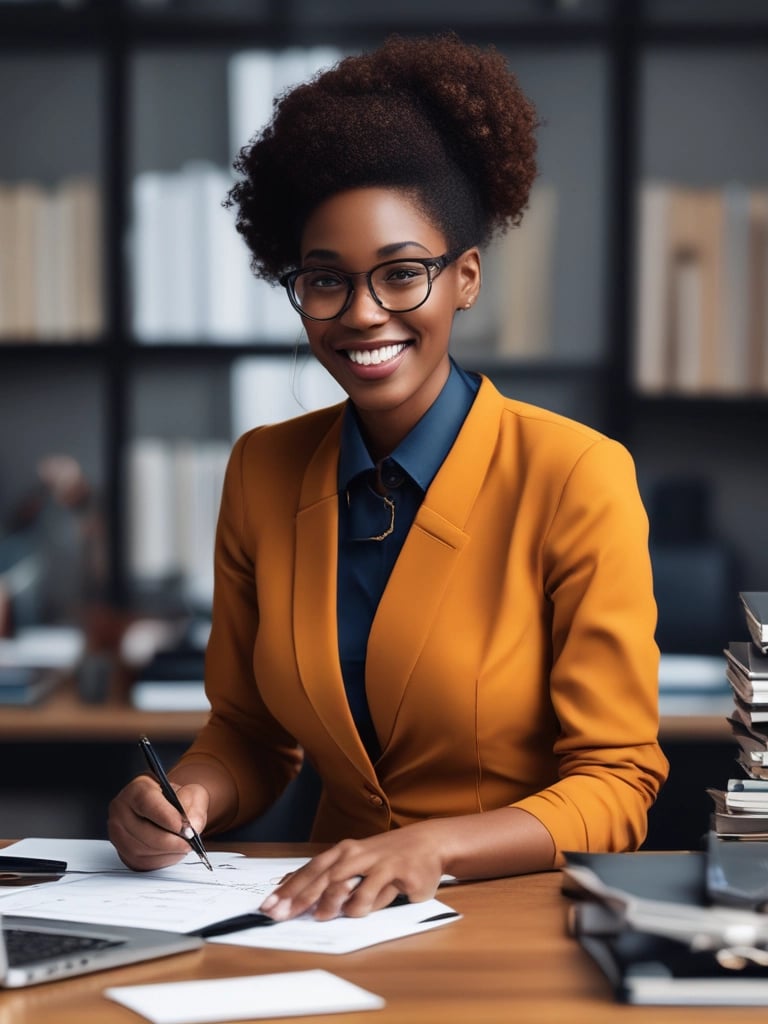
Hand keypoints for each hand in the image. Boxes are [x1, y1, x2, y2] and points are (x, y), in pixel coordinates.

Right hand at [107, 774, 209, 870]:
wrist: (167, 812)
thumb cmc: (177, 800)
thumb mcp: (191, 793)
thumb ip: (195, 805)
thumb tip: (193, 825)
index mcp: (137, 789)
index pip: (147, 802)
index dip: (167, 817)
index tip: (185, 828)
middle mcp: (121, 810)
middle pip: (144, 831)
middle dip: (172, 840)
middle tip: (190, 840)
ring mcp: (119, 833)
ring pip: (144, 849)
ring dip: (169, 851)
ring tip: (184, 844)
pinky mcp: (124, 853)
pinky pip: (144, 862)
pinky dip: (163, 859)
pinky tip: (173, 851)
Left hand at [259, 823, 445, 920]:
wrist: (428, 843)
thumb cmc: (387, 858)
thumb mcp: (357, 863)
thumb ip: (330, 875)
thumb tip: (290, 884)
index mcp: (342, 852)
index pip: (309, 871)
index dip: (287, 889)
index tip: (268, 906)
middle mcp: (355, 854)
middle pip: (320, 876)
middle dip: (298, 897)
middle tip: (281, 914)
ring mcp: (374, 861)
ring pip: (344, 880)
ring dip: (329, 900)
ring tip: (319, 916)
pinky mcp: (395, 871)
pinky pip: (373, 889)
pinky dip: (361, 903)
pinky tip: (356, 912)